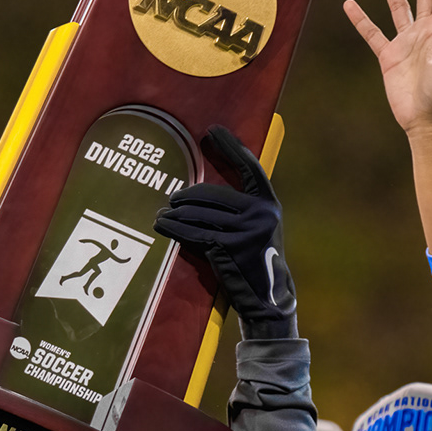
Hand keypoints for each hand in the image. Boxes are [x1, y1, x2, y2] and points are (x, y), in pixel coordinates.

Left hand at [153, 126, 295, 337]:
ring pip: (199, 213)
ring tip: (162, 213)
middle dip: (187, 194)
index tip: (212, 131)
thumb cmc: (256, 262)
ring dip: (176, 212)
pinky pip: (193, 232)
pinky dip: (174, 228)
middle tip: (172, 198)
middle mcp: (260, 214)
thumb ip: (243, 208)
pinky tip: (163, 224)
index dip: (231, 147)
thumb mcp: (258, 230)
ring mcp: (244, 231)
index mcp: (269, 204)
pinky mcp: (227, 248)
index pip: (249, 167)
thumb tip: (207, 190)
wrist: (267, 299)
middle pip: (213, 192)